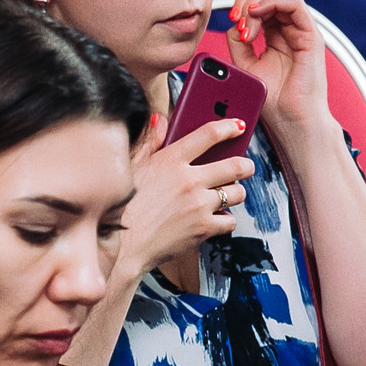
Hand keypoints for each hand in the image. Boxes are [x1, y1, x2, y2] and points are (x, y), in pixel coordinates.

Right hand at [120, 111, 254, 275]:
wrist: (121, 245)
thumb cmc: (120, 205)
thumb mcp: (131, 166)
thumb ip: (150, 141)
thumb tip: (161, 120)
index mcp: (170, 160)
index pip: (209, 134)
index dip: (228, 127)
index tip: (237, 126)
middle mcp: (189, 181)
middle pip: (234, 166)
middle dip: (245, 165)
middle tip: (246, 166)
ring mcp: (198, 206)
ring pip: (237, 193)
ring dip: (236, 192)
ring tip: (228, 193)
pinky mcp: (203, 229)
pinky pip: (229, 221)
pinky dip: (226, 219)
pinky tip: (216, 217)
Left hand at [223, 0, 328, 136]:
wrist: (292, 121)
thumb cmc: (273, 100)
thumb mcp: (245, 65)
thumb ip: (238, 42)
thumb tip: (234, 24)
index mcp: (275, 36)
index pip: (258, 4)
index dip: (241, 7)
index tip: (230, 20)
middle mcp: (289, 30)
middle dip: (245, 2)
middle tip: (235, 20)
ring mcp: (301, 31)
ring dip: (255, 3)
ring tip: (245, 25)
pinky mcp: (311, 36)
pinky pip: (295, 4)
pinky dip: (272, 3)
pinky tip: (257, 16)